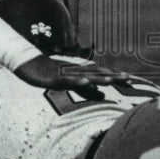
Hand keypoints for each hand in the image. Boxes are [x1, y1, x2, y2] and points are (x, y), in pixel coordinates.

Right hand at [14, 54, 129, 99]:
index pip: (101, 73)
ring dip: (98, 77)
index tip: (130, 80)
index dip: (115, 76)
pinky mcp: (55, 77)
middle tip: (128, 79)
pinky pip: (67, 79)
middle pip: (97, 73)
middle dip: (112, 75)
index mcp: (80, 71)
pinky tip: (84, 82)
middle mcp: (76, 70)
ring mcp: (66, 73)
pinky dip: (76, 80)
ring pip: (84, 75)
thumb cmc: (51, 74)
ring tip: (111, 80)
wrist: (28, 64)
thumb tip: (103, 95)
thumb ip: (86, 89)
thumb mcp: (71, 83)